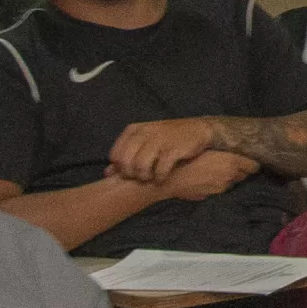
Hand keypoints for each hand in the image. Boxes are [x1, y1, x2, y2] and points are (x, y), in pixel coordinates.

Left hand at [108, 117, 225, 182]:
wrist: (198, 129)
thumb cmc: (168, 138)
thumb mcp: (145, 142)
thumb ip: (126, 155)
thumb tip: (107, 173)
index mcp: (134, 130)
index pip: (115, 155)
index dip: (120, 168)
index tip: (131, 172)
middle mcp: (144, 133)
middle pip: (126, 162)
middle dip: (132, 175)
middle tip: (142, 177)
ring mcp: (159, 141)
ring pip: (140, 167)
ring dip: (145, 177)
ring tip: (152, 178)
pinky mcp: (173, 150)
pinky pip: (160, 170)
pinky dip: (160, 177)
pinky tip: (163, 177)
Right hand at [159, 148, 259, 198]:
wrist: (168, 178)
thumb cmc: (186, 157)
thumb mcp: (206, 147)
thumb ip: (222, 151)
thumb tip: (231, 151)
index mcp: (231, 163)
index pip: (253, 166)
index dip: (251, 162)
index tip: (247, 159)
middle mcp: (229, 177)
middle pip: (243, 175)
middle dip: (240, 170)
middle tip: (230, 162)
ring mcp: (220, 188)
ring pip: (231, 183)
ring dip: (228, 178)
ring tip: (216, 170)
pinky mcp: (210, 196)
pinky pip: (218, 189)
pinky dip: (216, 184)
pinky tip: (206, 179)